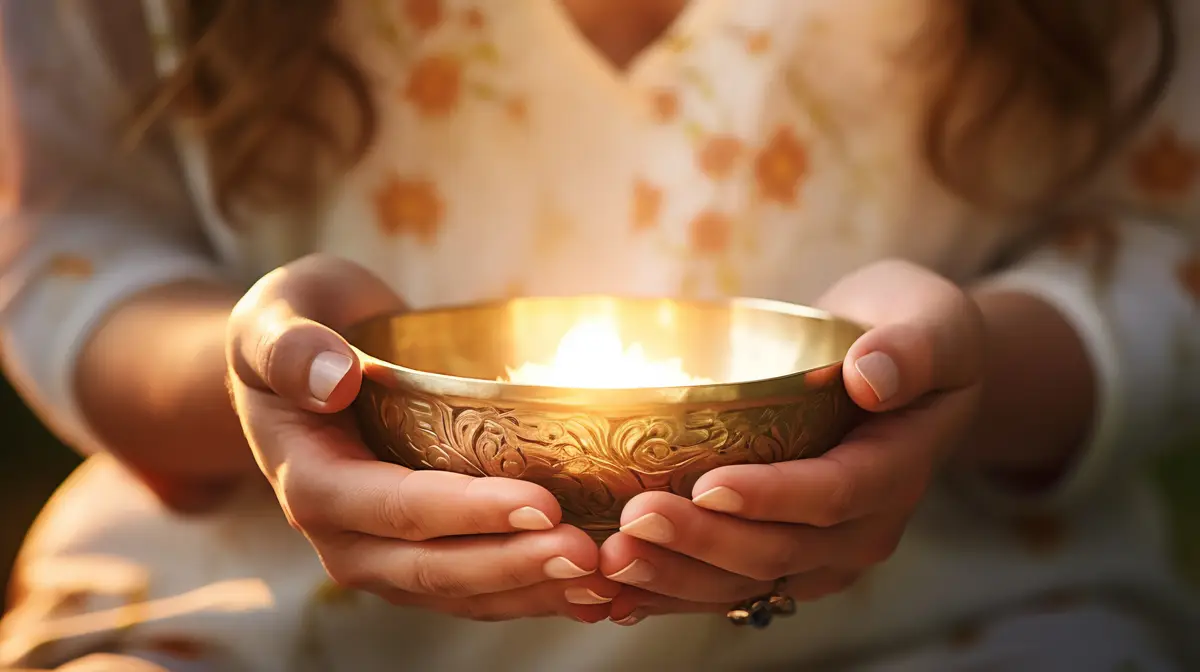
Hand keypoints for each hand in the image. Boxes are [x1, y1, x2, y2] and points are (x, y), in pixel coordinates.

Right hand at [226, 254, 616, 621]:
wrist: (305, 362)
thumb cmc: (298, 327)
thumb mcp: (274, 318)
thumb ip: (289, 347)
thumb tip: (333, 378)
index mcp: (310, 481)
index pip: (395, 508)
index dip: (467, 512)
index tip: (541, 502)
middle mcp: (344, 535)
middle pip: (434, 566)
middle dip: (515, 564)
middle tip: (589, 553)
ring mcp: (381, 555)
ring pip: (461, 591)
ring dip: (533, 591)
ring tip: (605, 580)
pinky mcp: (418, 555)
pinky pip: (476, 588)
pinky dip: (533, 594)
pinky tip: (594, 593)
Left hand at [599, 260, 984, 623]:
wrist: (905, 371)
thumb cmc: (915, 331)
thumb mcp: (933, 320)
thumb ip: (913, 347)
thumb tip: (871, 374)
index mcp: (898, 468)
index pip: (834, 493)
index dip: (773, 496)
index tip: (708, 485)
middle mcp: (863, 526)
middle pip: (779, 550)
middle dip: (704, 543)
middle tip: (634, 521)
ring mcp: (824, 551)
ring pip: (748, 582)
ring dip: (677, 578)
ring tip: (612, 562)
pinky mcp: (787, 556)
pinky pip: (730, 586)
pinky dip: (673, 592)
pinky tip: (618, 594)